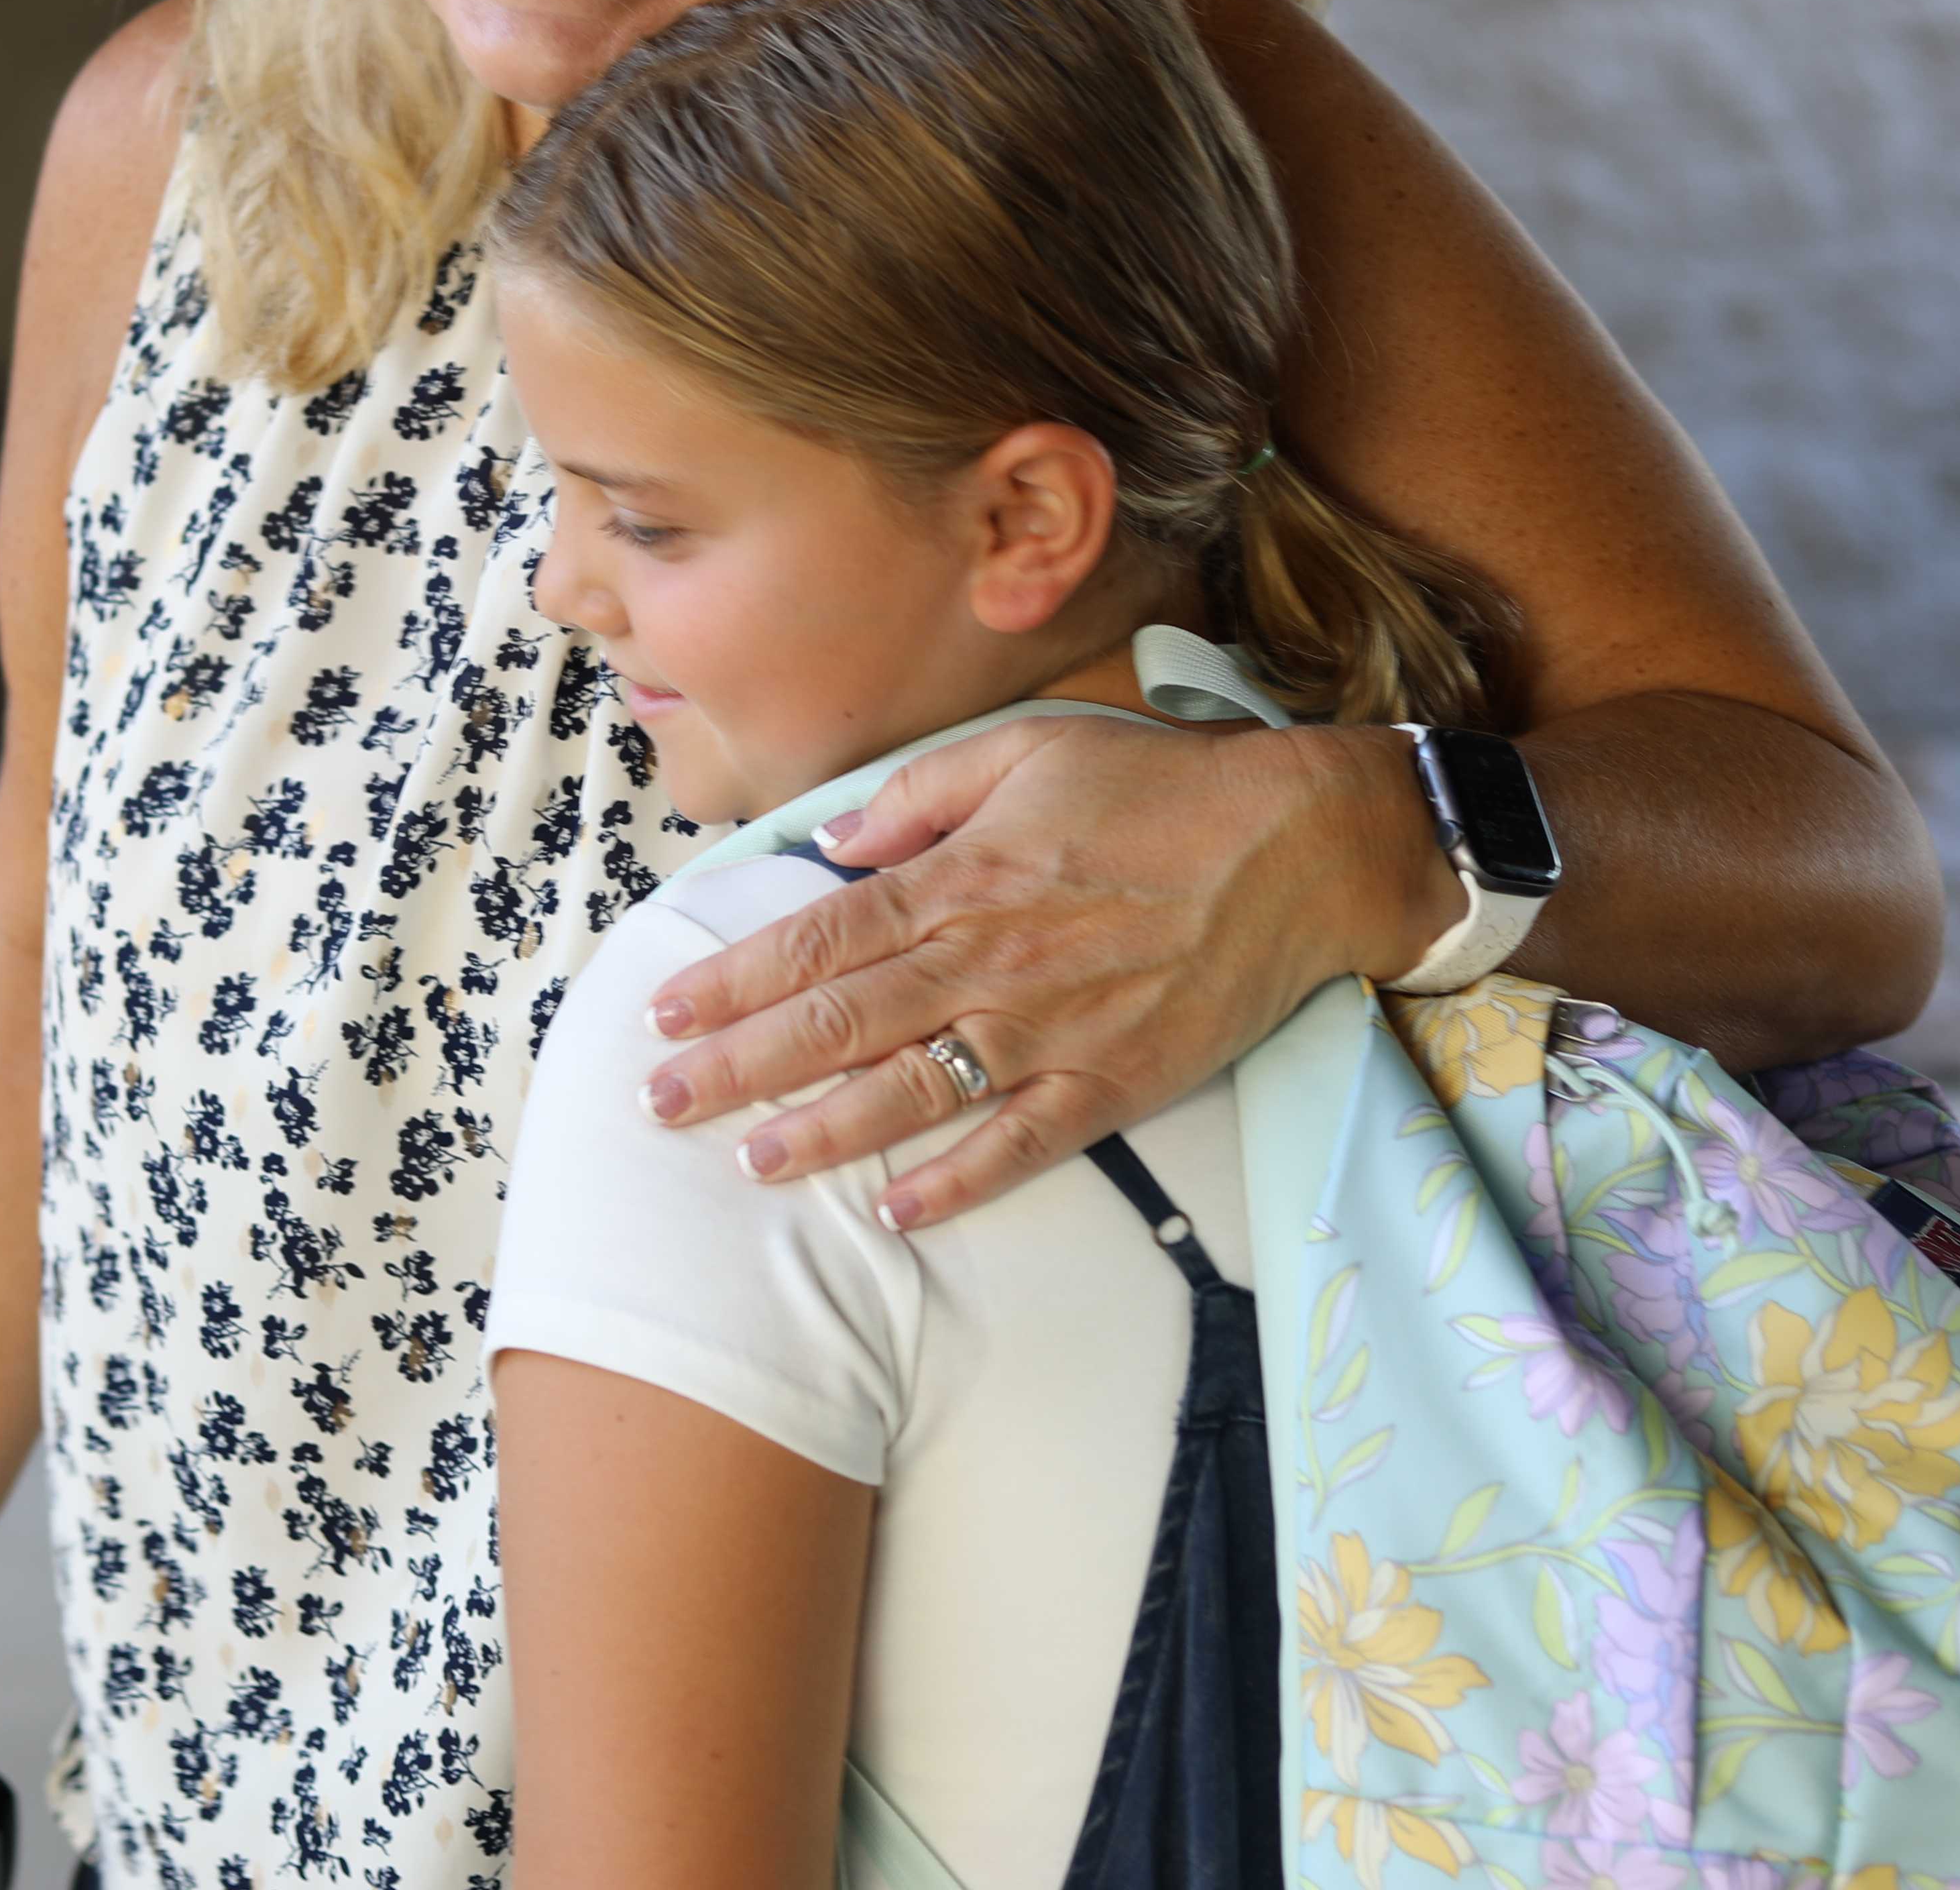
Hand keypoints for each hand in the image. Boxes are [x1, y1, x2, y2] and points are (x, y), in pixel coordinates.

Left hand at [636, 717, 1450, 1230]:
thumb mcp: (1028, 749)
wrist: (1300, 847)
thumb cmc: (1160, 789)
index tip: (665, 1011)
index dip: (733, 980)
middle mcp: (991, 962)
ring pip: (912, 1094)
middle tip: (659, 1103)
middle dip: (738, 1066)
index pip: (818, 940)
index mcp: (962, 880)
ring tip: (749, 1161)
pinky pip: (1021, 1145)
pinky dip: (957, 1182)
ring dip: (822, 1134)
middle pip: (839, 1025)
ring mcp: (1051, 1031)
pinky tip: (896, 1211)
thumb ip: (921, 796)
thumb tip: (832, 842)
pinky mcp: (1114, 1083)